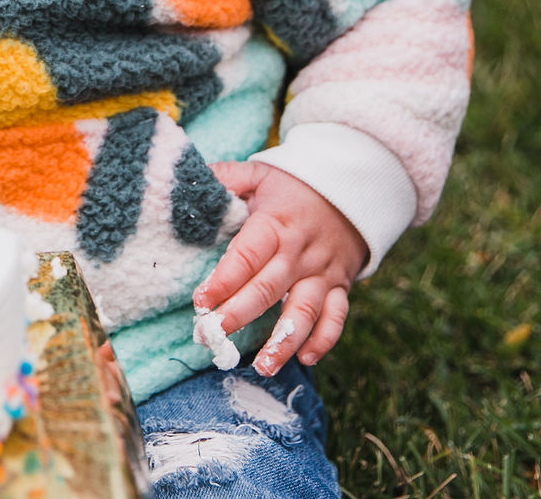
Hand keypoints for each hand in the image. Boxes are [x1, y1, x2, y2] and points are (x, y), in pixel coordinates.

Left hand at [193, 162, 368, 375]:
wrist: (352, 190)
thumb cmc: (294, 186)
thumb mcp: (259, 174)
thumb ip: (226, 178)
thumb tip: (188, 178)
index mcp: (276, 224)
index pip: (248, 255)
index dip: (224, 279)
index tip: (201, 301)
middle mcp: (300, 253)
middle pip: (269, 289)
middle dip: (239, 315)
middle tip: (212, 337)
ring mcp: (322, 273)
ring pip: (305, 311)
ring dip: (284, 341)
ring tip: (262, 366)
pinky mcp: (340, 286)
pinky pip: (337, 317)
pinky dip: (324, 340)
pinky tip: (305, 359)